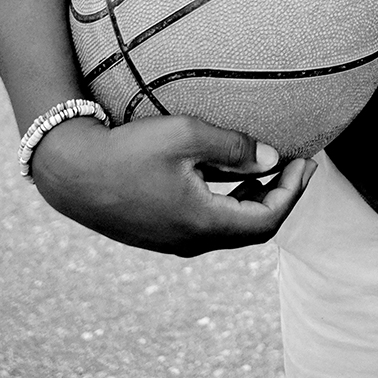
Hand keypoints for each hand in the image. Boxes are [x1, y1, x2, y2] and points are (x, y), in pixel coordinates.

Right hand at [31, 113, 313, 256]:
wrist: (70, 170)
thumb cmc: (129, 148)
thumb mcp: (187, 136)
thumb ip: (236, 148)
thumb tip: (273, 158)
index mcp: (200, 223)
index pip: (267, 220)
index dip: (294, 192)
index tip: (307, 160)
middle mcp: (189, 241)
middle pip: (253, 230)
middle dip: (282, 197)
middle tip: (300, 165)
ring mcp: (171, 241)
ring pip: (230, 229)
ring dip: (257, 201)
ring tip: (273, 168)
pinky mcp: (158, 233)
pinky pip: (208, 225)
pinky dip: (232, 204)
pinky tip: (235, 178)